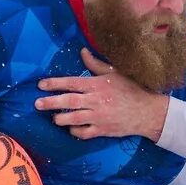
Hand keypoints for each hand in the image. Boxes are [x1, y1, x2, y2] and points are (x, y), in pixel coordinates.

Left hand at [34, 49, 169, 140]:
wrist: (148, 111)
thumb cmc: (132, 89)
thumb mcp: (115, 73)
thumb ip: (96, 64)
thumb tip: (82, 51)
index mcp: (97, 85)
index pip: (71, 83)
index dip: (54, 83)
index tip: (41, 85)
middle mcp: (96, 100)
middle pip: (68, 102)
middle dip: (50, 102)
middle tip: (37, 104)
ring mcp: (99, 117)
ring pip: (73, 118)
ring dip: (60, 118)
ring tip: (54, 118)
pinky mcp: (103, 130)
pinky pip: (83, 133)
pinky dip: (74, 131)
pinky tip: (71, 128)